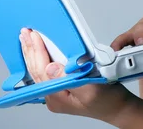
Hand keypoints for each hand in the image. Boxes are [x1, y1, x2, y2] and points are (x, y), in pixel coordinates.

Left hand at [20, 28, 134, 123]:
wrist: (118, 108)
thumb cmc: (108, 100)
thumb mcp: (90, 87)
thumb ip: (70, 77)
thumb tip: (51, 67)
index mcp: (58, 97)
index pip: (42, 71)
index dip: (37, 51)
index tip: (34, 35)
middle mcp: (54, 97)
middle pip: (36, 70)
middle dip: (30, 50)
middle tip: (24, 33)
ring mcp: (56, 93)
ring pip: (38, 71)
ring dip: (32, 53)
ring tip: (26, 40)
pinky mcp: (61, 88)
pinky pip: (45, 72)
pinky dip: (40, 58)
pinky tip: (36, 52)